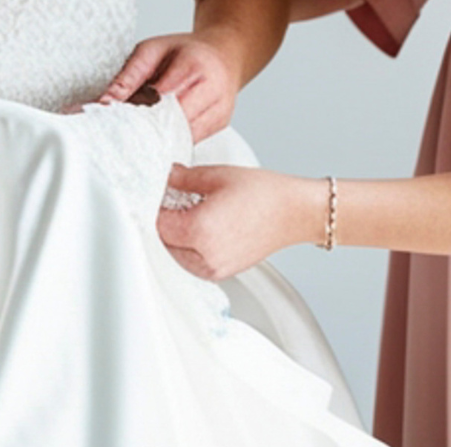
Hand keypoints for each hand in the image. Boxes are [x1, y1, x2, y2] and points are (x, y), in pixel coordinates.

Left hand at [100, 34, 239, 141]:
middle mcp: (212, 90)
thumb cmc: (185, 50)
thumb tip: (105, 103)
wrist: (224, 53)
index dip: (135, 112)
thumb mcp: (152, 50)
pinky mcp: (220, 123)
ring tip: (135, 134)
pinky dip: (170, 139)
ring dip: (157, 138)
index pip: (160, 98)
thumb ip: (129, 75)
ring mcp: (219, 110)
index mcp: (194, 65)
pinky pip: (190, 139)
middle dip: (144, 128)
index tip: (112, 120)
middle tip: (119, 132)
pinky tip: (156, 136)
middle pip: (172, 122)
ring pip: (181, 136)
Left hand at [156, 164, 317, 279]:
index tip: (158, 194)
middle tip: (171, 201)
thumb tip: (163, 177)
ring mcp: (214, 269)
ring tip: (189, 214)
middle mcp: (205, 256)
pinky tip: (200, 228)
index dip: (155, 205)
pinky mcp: (222, 273)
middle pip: (164, 241)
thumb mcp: (215, 176)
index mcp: (199, 231)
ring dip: (175, 237)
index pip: (157, 223)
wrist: (295, 212)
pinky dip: (189, 247)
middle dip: (164, 221)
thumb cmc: (264, 194)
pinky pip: (192, 263)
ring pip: (175, 255)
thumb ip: (181, 178)